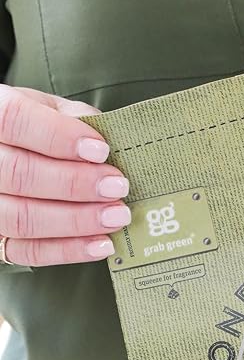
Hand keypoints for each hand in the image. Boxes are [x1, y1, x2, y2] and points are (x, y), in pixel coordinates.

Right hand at [0, 85, 129, 265]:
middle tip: (116, 187)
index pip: (15, 121)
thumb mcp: (49, 109)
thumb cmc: (33, 131)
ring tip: (114, 216)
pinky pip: (28, 251)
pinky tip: (99, 244)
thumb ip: (74, 118)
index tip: (100, 150)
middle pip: (20, 174)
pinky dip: (68, 250)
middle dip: (76, 184)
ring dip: (76, 221)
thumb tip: (109, 138)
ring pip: (22, 217)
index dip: (58, 137)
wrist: (9, 154)